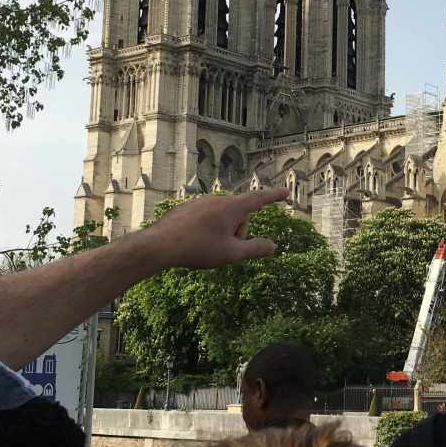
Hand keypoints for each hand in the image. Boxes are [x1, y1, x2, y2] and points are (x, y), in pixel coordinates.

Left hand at [130, 188, 289, 270]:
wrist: (159, 245)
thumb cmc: (197, 249)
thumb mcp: (231, 253)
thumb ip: (255, 249)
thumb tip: (274, 246)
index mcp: (231, 208)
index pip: (258, 199)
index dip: (274, 197)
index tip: (285, 192)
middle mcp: (216, 200)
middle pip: (238, 215)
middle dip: (238, 231)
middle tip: (225, 250)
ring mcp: (200, 203)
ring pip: (221, 218)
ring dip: (222, 232)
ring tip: (206, 248)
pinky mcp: (187, 209)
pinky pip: (206, 218)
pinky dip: (206, 230)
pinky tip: (193, 243)